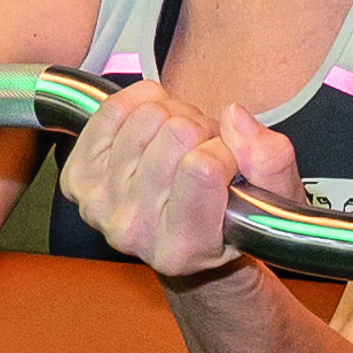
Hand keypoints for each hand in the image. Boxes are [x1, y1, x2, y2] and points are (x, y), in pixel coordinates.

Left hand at [61, 77, 299, 281]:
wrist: (185, 238)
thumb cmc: (232, 218)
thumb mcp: (274, 199)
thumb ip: (270, 160)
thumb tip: (234, 118)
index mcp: (183, 248)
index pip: (201, 167)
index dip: (226, 150)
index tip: (229, 163)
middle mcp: (134, 232)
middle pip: (175, 133)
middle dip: (202, 130)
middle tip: (205, 151)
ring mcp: (99, 205)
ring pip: (148, 115)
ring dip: (174, 117)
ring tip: (182, 145)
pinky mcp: (78, 179)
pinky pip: (113, 110)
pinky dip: (141, 104)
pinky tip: (154, 128)